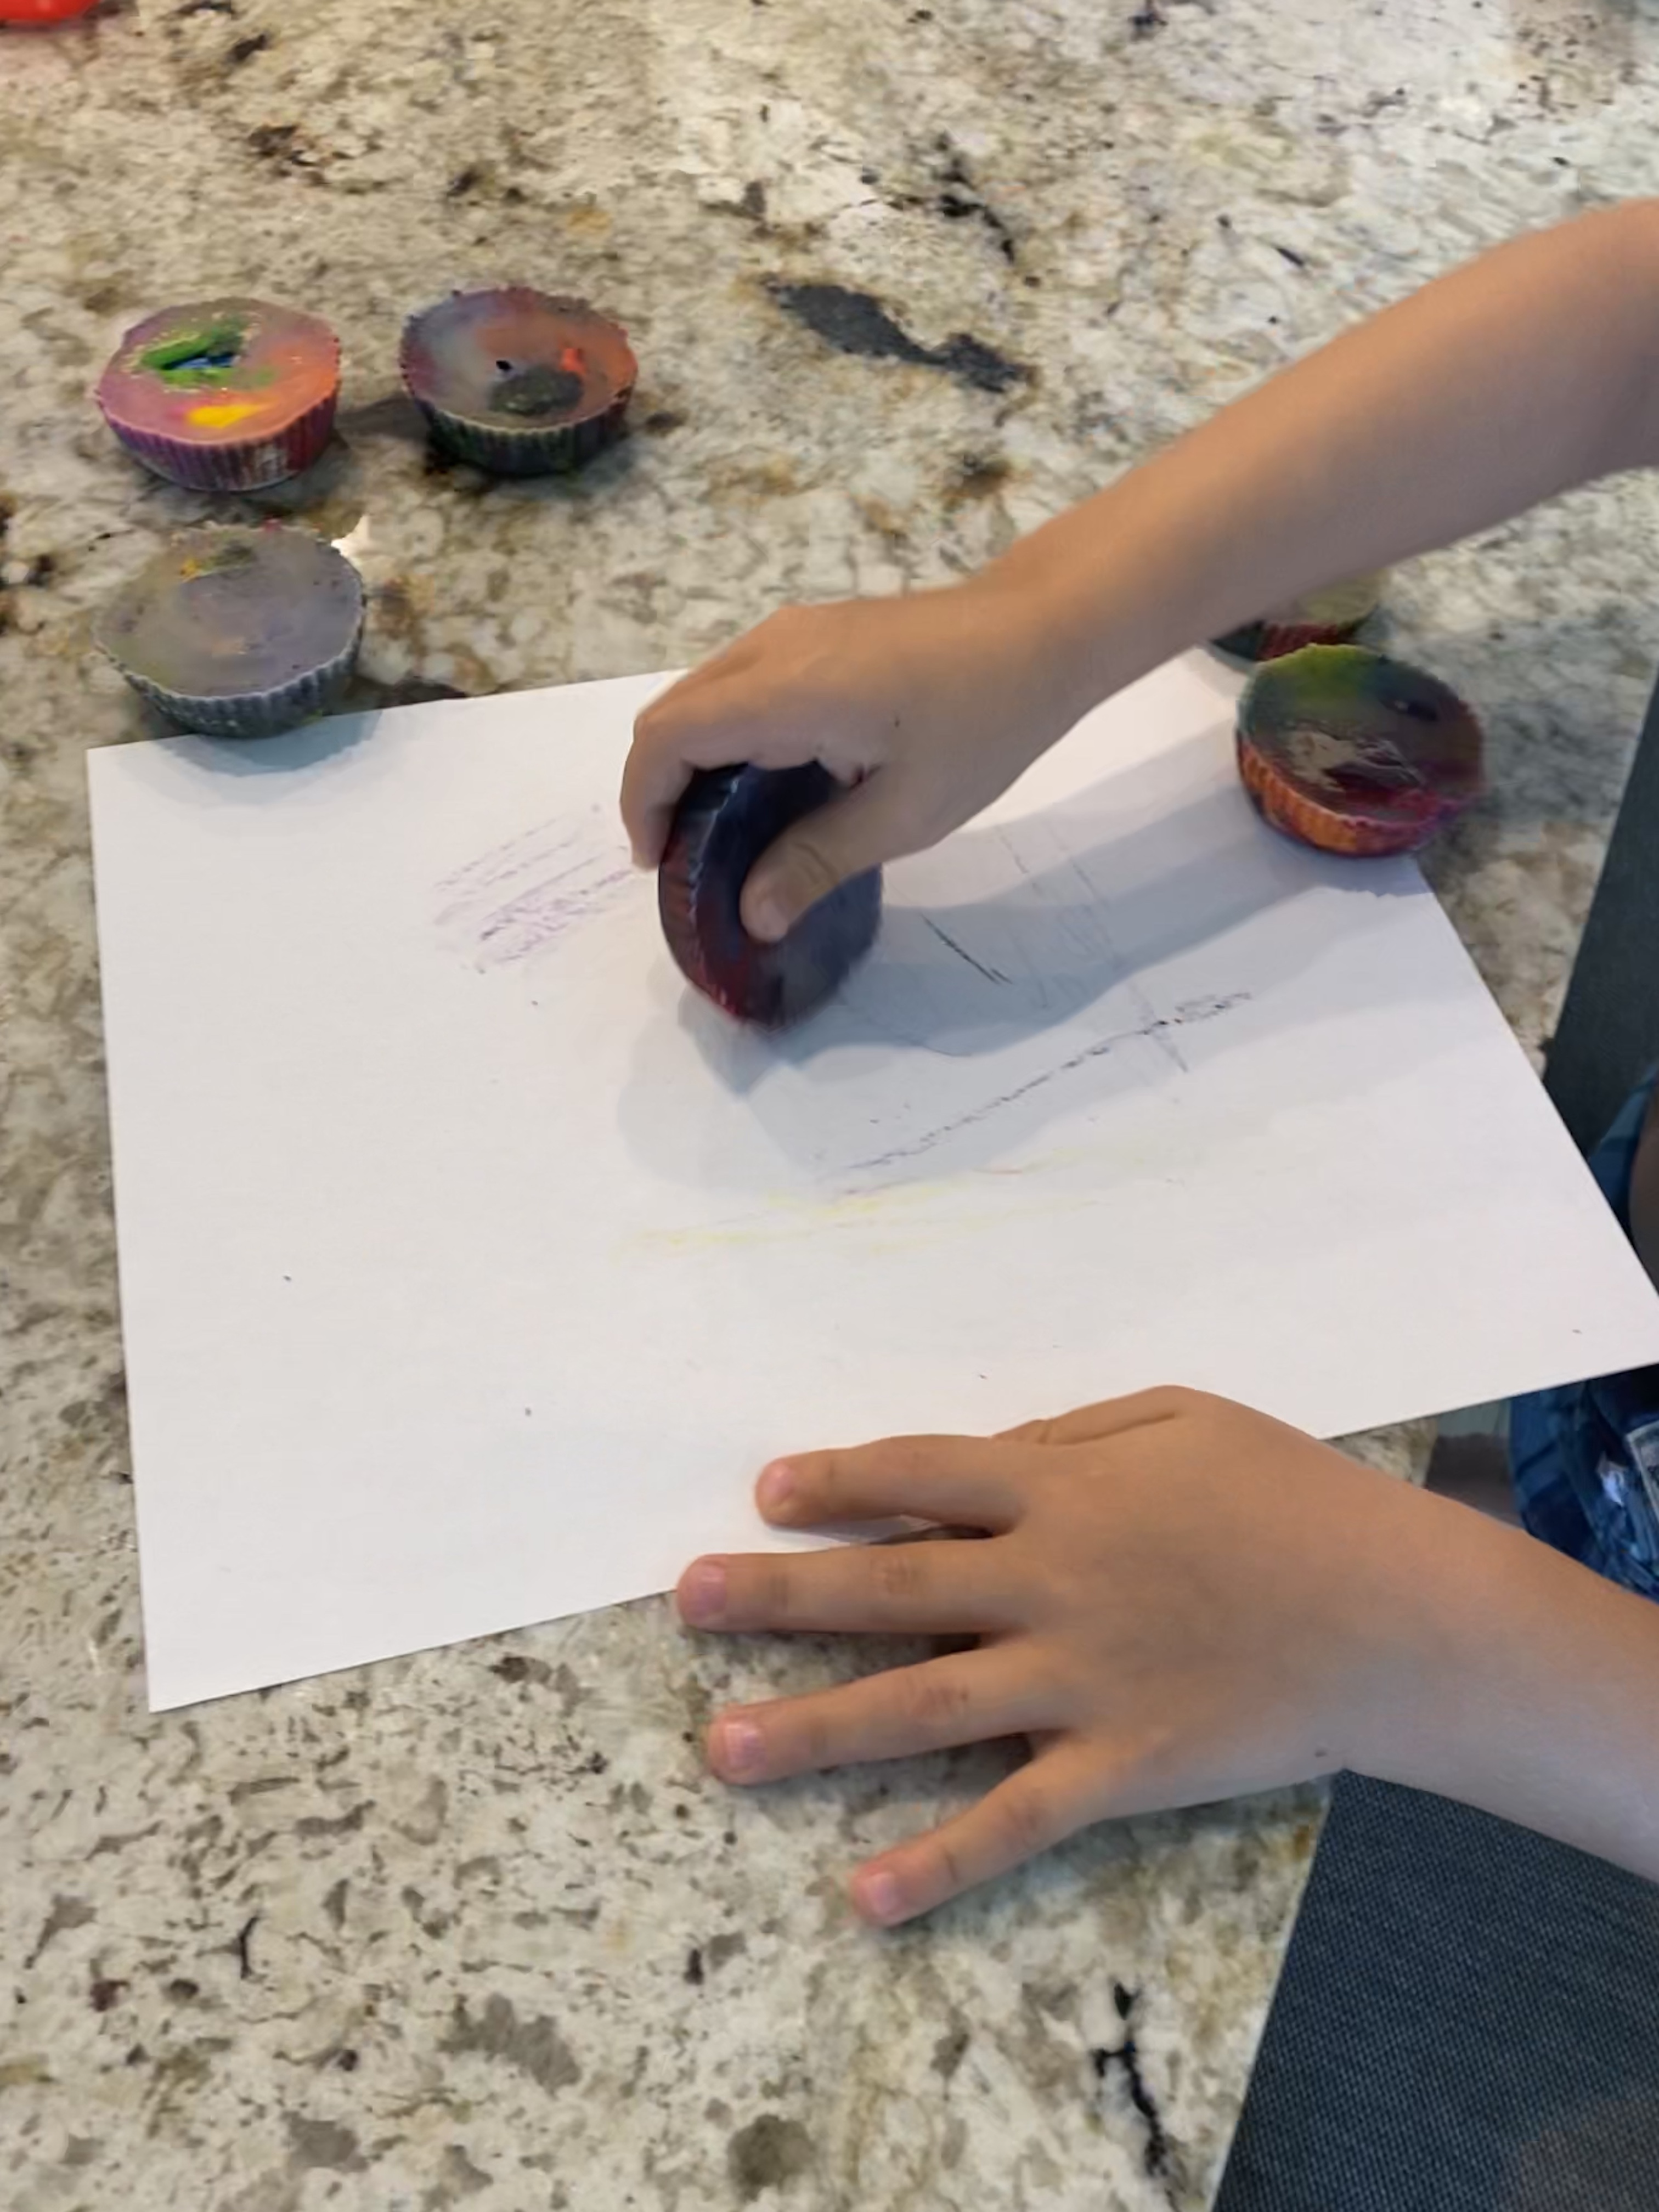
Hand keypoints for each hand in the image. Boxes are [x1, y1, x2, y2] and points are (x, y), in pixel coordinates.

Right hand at [621, 580, 1079, 941]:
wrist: (1043, 629)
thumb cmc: (985, 720)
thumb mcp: (906, 813)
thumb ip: (818, 860)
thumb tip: (753, 914)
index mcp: (785, 692)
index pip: (667, 739)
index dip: (643, 804)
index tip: (658, 864)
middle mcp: (771, 650)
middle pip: (670, 714)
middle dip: (658, 789)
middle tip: (685, 861)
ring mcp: (791, 633)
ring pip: (700, 697)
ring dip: (691, 762)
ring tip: (720, 834)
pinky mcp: (813, 635)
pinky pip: (738, 686)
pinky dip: (725, 737)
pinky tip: (766, 788)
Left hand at [676, 1387, 1473, 1924]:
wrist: (1399, 1611)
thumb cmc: (1294, 1496)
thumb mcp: (1184, 1418)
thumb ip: (1074, 1432)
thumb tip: (985, 1454)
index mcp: (1060, 1488)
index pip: (919, 1477)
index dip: (838, 1482)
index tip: (766, 1493)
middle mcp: (1047, 1581)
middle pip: (888, 1586)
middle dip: (779, 1594)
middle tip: (687, 1599)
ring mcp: (1076, 1680)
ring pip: (919, 1705)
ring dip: (812, 1729)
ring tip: (720, 1751)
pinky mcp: (1119, 1766)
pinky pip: (1015, 1820)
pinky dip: (940, 1862)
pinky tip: (865, 1900)